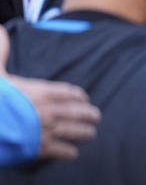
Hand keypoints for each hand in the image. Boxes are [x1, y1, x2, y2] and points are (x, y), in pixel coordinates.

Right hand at [0, 26, 99, 160]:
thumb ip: (1, 52)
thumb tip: (1, 30)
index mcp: (40, 92)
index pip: (68, 92)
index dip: (78, 96)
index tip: (84, 98)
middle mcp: (48, 111)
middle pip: (77, 112)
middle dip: (88, 114)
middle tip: (96, 117)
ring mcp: (45, 131)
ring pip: (74, 131)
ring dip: (84, 132)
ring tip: (91, 133)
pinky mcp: (37, 149)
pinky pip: (59, 151)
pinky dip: (67, 152)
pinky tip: (72, 153)